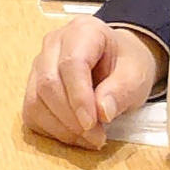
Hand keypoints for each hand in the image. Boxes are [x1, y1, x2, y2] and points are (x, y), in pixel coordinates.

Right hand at [22, 17, 165, 149]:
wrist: (120, 64)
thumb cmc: (127, 65)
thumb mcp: (136, 76)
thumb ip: (121, 91)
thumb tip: (101, 112)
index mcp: (84, 30)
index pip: (72, 63)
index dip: (79, 97)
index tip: (92, 123)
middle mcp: (55, 43)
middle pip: (49, 83)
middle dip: (70, 117)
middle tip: (96, 136)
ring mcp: (39, 65)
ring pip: (36, 101)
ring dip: (61, 127)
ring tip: (91, 138)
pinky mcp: (32, 88)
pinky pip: (32, 114)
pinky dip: (53, 131)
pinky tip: (76, 136)